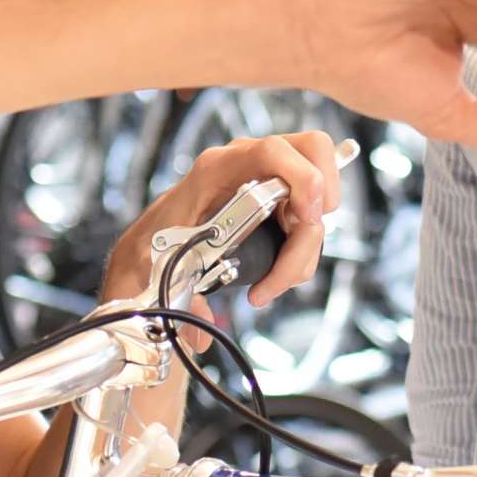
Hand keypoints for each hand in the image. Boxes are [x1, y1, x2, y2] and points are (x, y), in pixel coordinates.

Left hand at [103, 129, 340, 313]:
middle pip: (315, 153)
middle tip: (302, 243)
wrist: (154, 235)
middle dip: (321, 202)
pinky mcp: (280, 197)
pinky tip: (279, 271)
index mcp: (217, 169)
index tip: (306, 219)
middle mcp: (249, 164)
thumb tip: (202, 324)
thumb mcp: (157, 261)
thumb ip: (178, 292)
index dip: (303, 179)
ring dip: (308, 244)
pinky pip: (311, 213)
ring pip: (319, 193)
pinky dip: (305, 248)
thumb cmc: (157, 238)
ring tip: (276, 280)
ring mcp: (269, 177)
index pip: (273, 152)